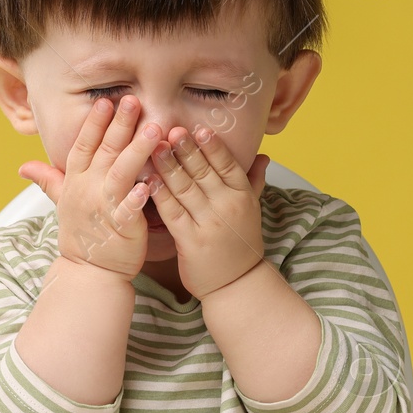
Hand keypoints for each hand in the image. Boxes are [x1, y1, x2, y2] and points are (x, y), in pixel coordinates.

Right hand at [17, 96, 163, 279]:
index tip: (105, 102)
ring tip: (154, 130)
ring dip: (137, 150)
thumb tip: (23, 166)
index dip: (93, 124)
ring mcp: (104, 208)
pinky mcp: (122, 227)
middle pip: (105, 151)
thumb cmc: (81, 236)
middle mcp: (88, 190)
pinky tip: (151, 183)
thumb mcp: (61, 202)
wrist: (88, 273)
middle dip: (119, 124)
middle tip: (133, 101)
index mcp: (76, 181)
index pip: (83, 146)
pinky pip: (129, 208)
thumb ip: (47, 180)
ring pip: (121, 172)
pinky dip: (138, 196)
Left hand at [148, 123, 269, 298]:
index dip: (212, 146)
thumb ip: (254, 180)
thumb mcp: (252, 209)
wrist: (237, 283)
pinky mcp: (190, 241)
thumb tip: (265, 155)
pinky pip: (172, 212)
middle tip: (170, 129)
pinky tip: (148, 179)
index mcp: (242, 195)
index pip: (227, 164)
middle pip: (203, 172)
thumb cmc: (240, 243)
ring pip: (186, 188)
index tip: (199, 128)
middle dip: (186, 149)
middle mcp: (227, 206)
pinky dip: (160, 194)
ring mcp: (209, 224)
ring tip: (154, 146)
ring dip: (168, 166)